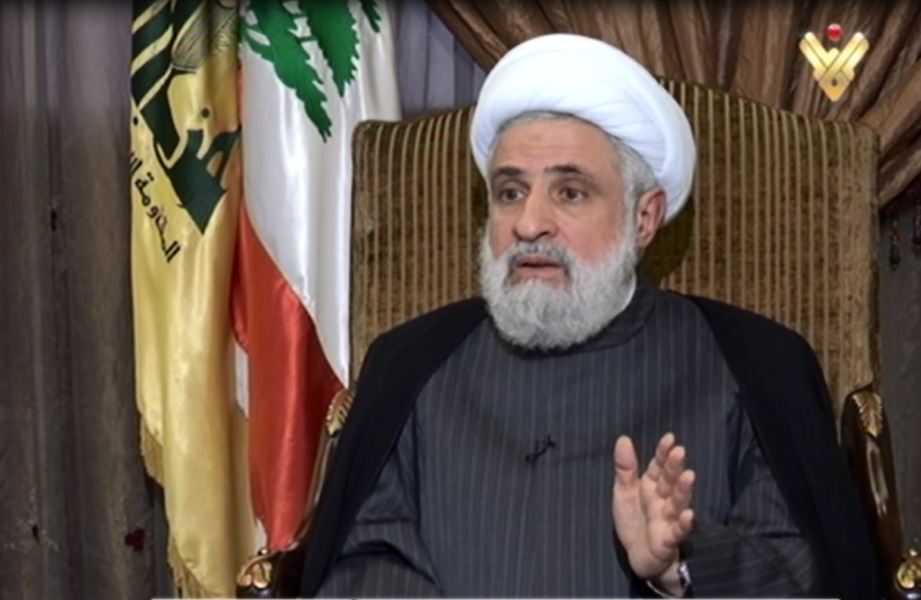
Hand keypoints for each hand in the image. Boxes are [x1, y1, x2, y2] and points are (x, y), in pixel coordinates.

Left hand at [612, 433, 694, 589]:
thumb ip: (625, 468)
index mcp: (652, 486)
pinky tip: (689, 515)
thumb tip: (623, 438)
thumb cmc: (634, 520)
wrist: (638, 556)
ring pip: (677, 502)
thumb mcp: (624, 491)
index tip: (669, 438)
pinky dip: (683, 524)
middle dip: (674, 467)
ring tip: (689, 476)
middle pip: (670, 481)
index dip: (663, 453)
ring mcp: (668, 519)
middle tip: (680, 452)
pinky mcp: (668, 540)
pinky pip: (677, 531)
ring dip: (683, 490)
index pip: (659, 466)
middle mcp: (663, 500)